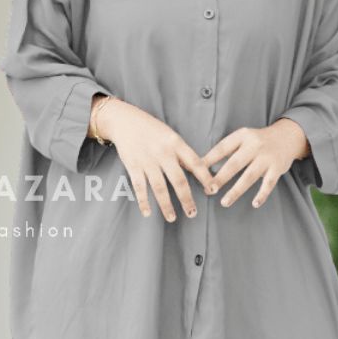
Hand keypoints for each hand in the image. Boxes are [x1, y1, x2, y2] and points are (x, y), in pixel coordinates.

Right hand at [96, 99, 216, 220]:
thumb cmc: (151, 128)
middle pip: (178, 180)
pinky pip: (139, 187)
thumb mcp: (170, 135)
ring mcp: (148, 160)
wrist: (125, 121)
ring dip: (166, 205)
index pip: (195, 162)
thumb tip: (195, 171)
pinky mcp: (133, 165)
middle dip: (186, 198)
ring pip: (159, 187)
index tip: (212, 191)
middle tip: (192, 213)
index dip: (205, 177)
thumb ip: (181, 153)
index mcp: (176, 143)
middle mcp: (163, 152)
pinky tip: (147, 212)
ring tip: (172, 218)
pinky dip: (143, 201)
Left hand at [201, 119, 308, 208]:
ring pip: (249, 176)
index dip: (209, 159)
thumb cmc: (257, 140)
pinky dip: (262, 194)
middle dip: (220, 178)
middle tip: (209, 190)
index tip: (196, 171)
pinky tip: (254, 203)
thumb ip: (226, 149)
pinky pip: (269, 184)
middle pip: (234, 163)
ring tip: (224, 202)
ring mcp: (266, 157)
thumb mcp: (242, 137)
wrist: (287, 136)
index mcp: (242, 136)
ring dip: (236, 190)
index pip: (222, 148)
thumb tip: (201, 164)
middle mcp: (254, 145)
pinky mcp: (277, 168)